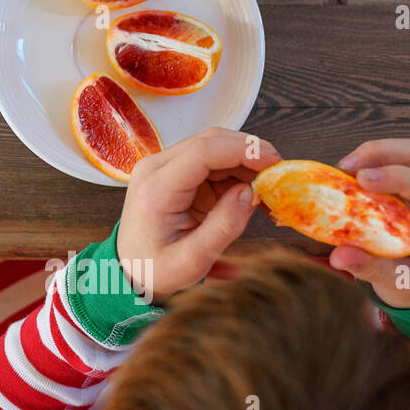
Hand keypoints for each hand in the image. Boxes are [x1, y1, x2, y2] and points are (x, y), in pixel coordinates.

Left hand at [119, 127, 281, 302]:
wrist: (128, 268)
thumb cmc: (155, 268)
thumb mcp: (191, 261)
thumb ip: (222, 227)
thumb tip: (250, 193)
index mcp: (156, 187)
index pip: (202, 151)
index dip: (242, 150)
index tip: (275, 162)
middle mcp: (157, 167)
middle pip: (210, 141)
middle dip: (250, 153)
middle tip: (281, 177)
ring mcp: (165, 166)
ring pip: (214, 147)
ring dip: (246, 162)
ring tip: (270, 190)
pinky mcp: (176, 172)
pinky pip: (213, 161)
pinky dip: (238, 171)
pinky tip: (254, 191)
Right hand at [332, 140, 409, 307]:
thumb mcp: (401, 284)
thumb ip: (372, 269)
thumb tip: (338, 257)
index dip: (397, 177)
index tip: (362, 180)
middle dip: (380, 152)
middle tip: (345, 168)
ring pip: (408, 151)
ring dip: (373, 153)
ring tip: (342, 170)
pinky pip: (395, 159)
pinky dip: (370, 160)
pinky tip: (349, 177)